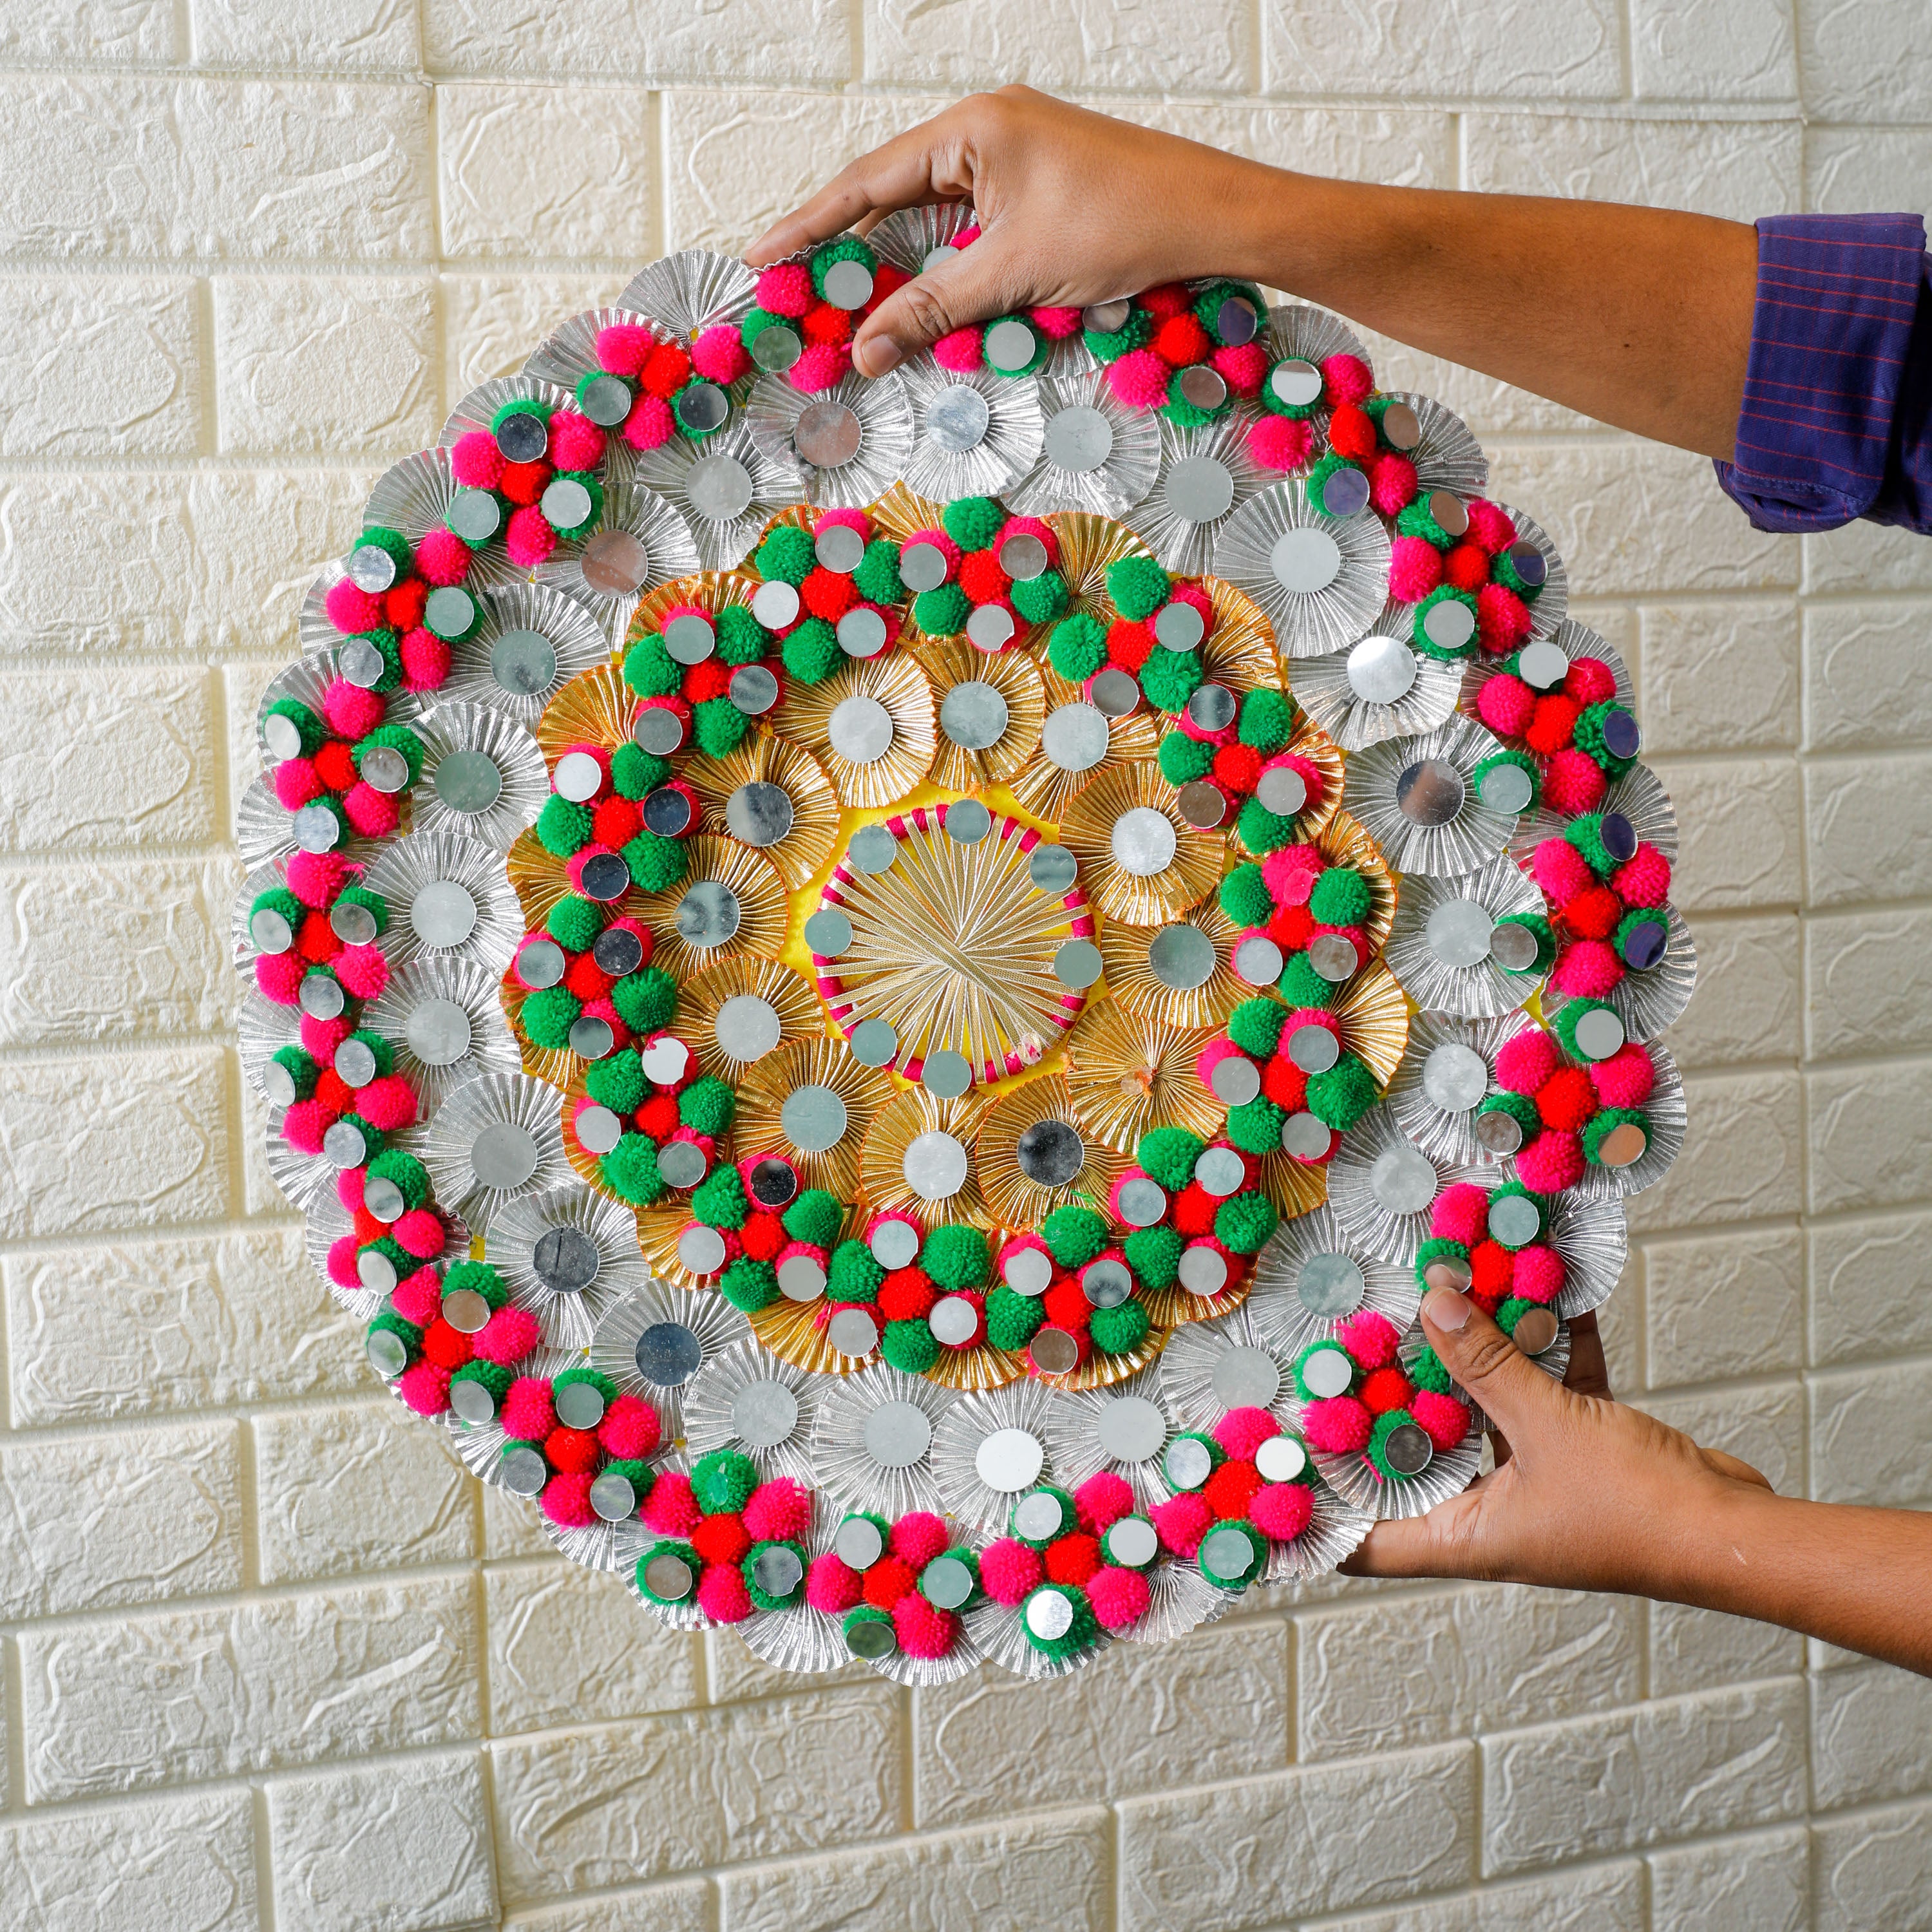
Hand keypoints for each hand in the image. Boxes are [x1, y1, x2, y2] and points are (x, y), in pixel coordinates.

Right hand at [745, 86, 1266, 376]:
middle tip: (801, 302)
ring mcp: (1015, 156)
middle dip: (848, 254)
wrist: (1218, 218)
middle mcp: (988, 131)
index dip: (810, 226)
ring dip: (895, 268)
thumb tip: (866, 349)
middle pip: (893, 197)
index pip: (867, 181)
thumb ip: (934, 310)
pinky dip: (941, 268)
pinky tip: (921, 304)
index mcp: (973, 129)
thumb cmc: (1129, 224)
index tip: (764, 260)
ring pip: (932, 218)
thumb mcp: (1016, 274)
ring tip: (850, 314)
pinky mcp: (1039, 187)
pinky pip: (969, 228)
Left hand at [1343, 1290, 1771, 1597]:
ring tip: (1440, 1286)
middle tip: (1352, 1337)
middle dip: (1395, 1392)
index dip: (1316, 1515)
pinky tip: (1537, 1285)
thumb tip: (1431, 1305)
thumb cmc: (1639, 1511)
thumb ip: (1488, 1365)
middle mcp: (1492, 1512)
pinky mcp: (1583, 1450)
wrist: (1742, 1532)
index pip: (1364, 1538)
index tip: (1271, 1472)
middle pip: (1420, 1449)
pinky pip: (1545, 1388)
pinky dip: (1544, 1344)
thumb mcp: (1547, 1427)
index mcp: (1465, 1535)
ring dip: (1474, 1350)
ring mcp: (1537, 1480)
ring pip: (1485, 1406)